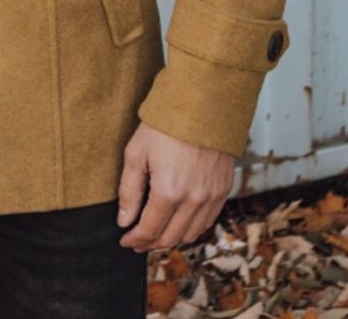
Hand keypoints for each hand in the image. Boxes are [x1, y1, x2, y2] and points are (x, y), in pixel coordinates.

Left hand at [117, 121, 236, 251]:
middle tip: (137, 240)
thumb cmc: (165, 124)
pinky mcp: (223, 189)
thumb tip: (124, 220)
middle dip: (151, 243)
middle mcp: (193, 200)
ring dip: (172, 238)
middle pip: (171, 237)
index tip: (125, 240)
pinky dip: (191, 227)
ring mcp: (211, 197)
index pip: (150, 230)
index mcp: (169, 192)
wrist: (202, 104)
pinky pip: (207, 221)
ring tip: (156, 233)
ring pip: (191, 234)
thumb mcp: (136, 153)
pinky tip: (179, 221)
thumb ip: (129, 190)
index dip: (135, 239)